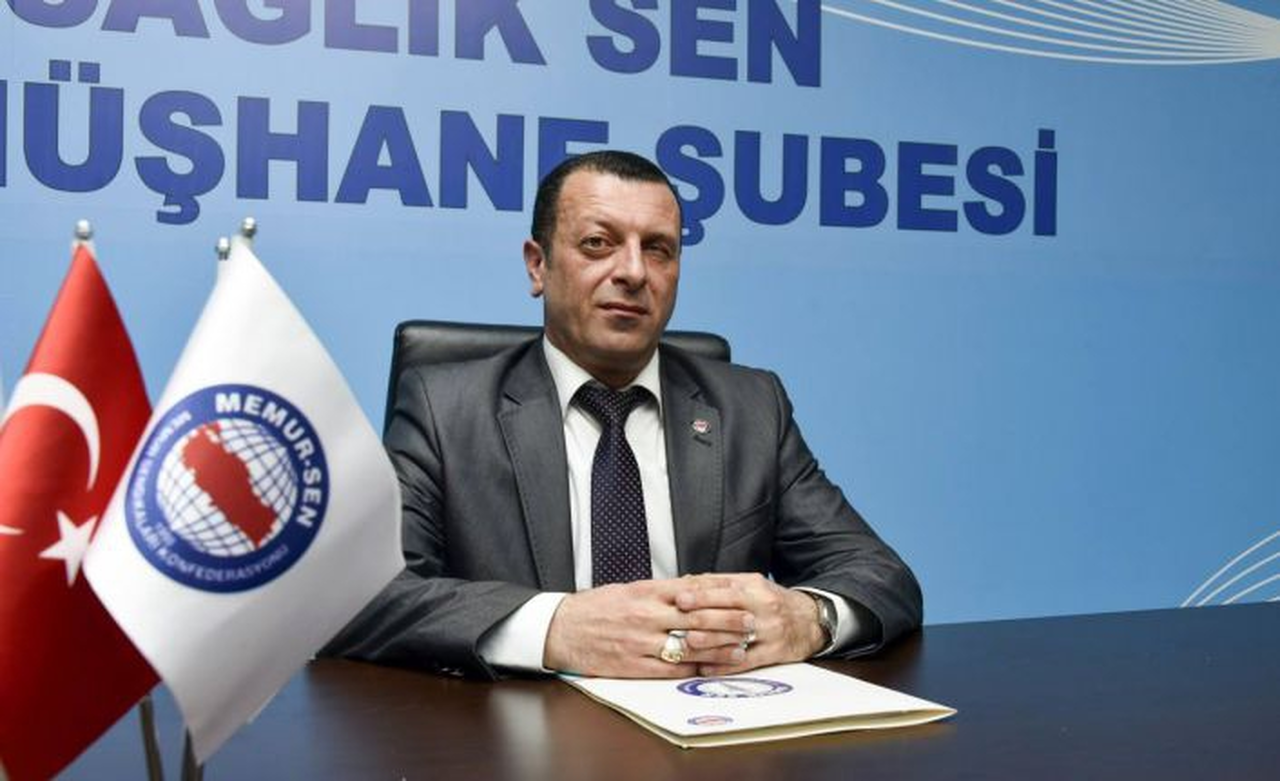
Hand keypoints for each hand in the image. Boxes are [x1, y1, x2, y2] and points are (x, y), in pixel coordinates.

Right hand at [543, 578, 754, 677]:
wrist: (561, 629)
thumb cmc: (595, 607)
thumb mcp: (628, 589)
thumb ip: (660, 590)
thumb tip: (692, 588)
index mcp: (645, 592)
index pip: (692, 591)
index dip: (721, 596)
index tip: (742, 596)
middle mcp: (646, 615)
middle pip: (697, 618)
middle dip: (728, 621)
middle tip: (752, 623)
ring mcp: (641, 642)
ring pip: (689, 646)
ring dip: (718, 649)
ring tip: (740, 649)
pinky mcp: (634, 665)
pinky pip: (671, 669)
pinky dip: (693, 669)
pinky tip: (710, 669)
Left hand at [675, 573, 825, 675]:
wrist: (810, 620)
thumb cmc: (771, 601)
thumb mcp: (750, 584)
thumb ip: (719, 583)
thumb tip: (685, 582)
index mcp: (754, 587)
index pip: (725, 588)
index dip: (701, 594)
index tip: (680, 598)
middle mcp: (763, 607)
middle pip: (729, 612)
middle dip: (702, 616)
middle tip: (678, 621)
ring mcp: (770, 631)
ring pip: (737, 637)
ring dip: (711, 641)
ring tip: (688, 643)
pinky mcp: (774, 653)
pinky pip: (747, 661)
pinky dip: (725, 666)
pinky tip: (706, 668)